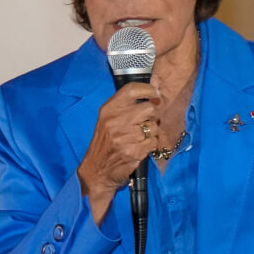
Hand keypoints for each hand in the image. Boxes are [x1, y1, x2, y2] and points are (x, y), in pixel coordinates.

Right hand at [76, 83, 161, 222]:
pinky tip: (140, 147)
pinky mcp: (133, 151)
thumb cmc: (105, 142)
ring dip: (152, 132)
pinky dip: (150, 145)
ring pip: (154, 126)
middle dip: (153, 115)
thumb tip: (156, 83)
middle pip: (149, 108)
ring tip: (140, 137)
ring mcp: (124, 137)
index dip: (148, 90)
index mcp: (109, 109)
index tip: (155, 94)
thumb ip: (131, 102)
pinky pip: (153, 142)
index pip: (133, 90)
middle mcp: (116, 120)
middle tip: (147, 121)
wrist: (96, 170)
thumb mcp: (110, 118)